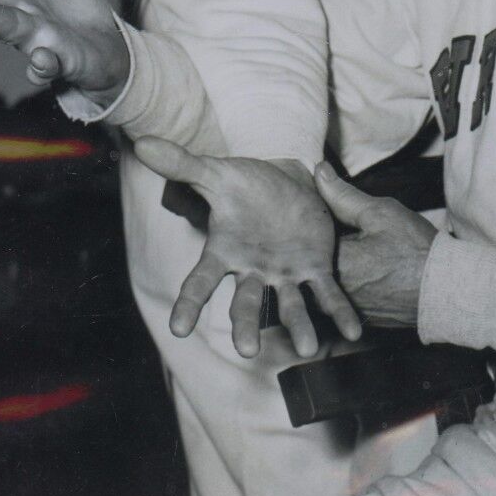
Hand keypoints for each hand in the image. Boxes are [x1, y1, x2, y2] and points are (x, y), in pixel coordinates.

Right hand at [132, 138, 362, 359]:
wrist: (284, 180)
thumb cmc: (244, 184)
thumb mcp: (217, 173)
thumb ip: (183, 165)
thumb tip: (142, 143)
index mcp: (224, 252)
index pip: (199, 281)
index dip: (188, 304)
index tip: (178, 329)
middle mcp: (252, 270)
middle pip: (244, 302)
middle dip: (245, 326)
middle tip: (248, 351)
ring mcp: (284, 273)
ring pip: (289, 305)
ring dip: (298, 326)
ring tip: (307, 348)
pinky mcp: (315, 269)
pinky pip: (327, 294)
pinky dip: (339, 313)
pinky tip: (354, 331)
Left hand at [314, 162, 436, 327]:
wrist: (447, 289)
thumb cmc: (415, 249)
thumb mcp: (380, 213)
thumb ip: (343, 195)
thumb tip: (318, 172)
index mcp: (333, 265)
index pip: (307, 239)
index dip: (314, 222)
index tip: (323, 212)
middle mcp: (335, 293)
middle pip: (314, 264)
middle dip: (320, 247)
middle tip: (342, 231)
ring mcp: (349, 309)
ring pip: (328, 283)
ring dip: (334, 266)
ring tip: (357, 251)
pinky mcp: (363, 318)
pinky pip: (346, 298)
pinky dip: (351, 283)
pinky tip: (368, 270)